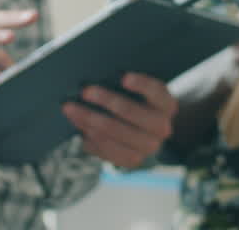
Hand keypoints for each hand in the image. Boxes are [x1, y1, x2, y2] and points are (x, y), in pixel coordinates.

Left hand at [62, 73, 177, 168]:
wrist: (147, 131)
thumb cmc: (137, 100)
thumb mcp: (140, 90)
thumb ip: (126, 82)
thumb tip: (98, 76)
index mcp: (167, 105)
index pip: (156, 92)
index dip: (141, 84)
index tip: (123, 76)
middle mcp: (162, 128)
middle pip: (131, 112)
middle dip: (105, 100)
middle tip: (84, 91)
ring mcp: (148, 147)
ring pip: (114, 133)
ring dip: (89, 120)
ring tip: (70, 109)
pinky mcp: (133, 161)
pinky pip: (107, 150)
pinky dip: (90, 138)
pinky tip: (78, 127)